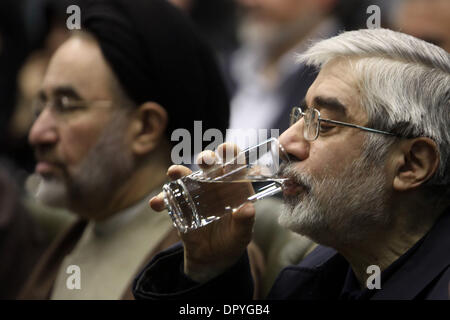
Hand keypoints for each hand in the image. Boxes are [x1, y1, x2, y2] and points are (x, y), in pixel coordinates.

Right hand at [149, 143, 255, 282]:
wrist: (212, 257)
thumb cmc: (232, 239)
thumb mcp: (241, 234)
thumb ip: (244, 222)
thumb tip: (247, 209)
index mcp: (233, 185)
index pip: (234, 162)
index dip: (230, 152)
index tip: (225, 149)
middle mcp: (214, 184)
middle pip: (209, 164)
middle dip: (206, 158)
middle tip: (204, 161)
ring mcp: (195, 193)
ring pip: (186, 176)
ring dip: (179, 171)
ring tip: (173, 172)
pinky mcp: (180, 206)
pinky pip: (168, 199)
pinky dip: (162, 199)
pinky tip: (156, 203)